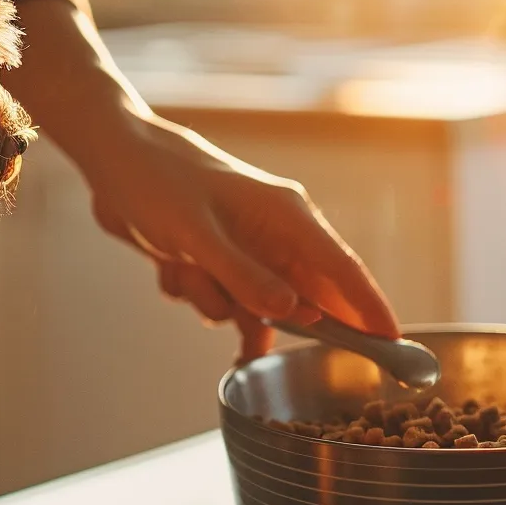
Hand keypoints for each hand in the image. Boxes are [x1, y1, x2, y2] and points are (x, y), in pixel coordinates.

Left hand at [0, 0, 397, 361]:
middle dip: (277, 317)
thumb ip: (245, 278)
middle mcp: (275, 232)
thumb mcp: (196, 236)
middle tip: (260, 331)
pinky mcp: (219, 259)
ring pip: (256, 307)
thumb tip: (295, 314)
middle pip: (306, 297)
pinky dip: (199, 296)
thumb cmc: (156, 182)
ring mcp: (247, 247)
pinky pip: (223, 301)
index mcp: (287, 216)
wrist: (111, 157)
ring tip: (186, 271)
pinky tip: (173, 269)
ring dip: (219, 303)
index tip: (394, 347)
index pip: (344, 271)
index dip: (370, 310)